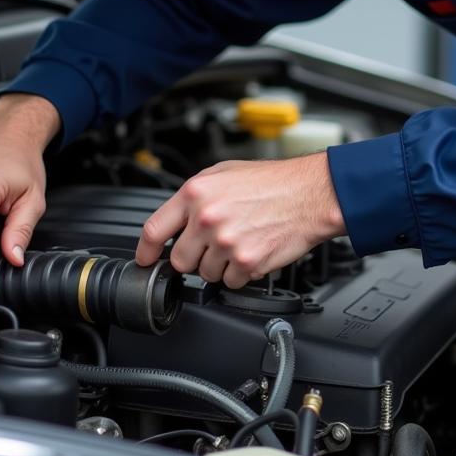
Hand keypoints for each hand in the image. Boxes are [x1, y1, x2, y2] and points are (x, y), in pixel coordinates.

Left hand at [135, 152, 346, 288]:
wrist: (309, 193)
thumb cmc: (272, 181)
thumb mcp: (224, 173)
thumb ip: (196, 196)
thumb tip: (177, 219)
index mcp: (196, 193)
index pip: (154, 229)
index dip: (146, 251)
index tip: (145, 260)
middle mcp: (206, 218)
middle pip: (179, 260)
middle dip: (194, 257)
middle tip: (214, 244)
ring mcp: (225, 242)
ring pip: (206, 274)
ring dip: (220, 266)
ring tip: (240, 242)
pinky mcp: (246, 261)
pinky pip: (232, 282)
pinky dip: (241, 273)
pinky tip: (253, 250)